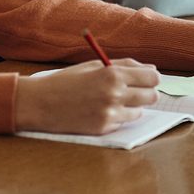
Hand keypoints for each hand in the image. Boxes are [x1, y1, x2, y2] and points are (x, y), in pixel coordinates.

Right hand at [15, 58, 159, 134]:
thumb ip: (124, 65)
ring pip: (140, 111)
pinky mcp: (104, 128)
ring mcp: (110, 114)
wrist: (40, 103)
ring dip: (132, 106)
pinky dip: (117, 117)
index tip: (148, 79)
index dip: (152, 78)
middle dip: (147, 93)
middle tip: (135, 91)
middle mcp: (115, 94)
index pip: (152, 77)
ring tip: (111, 101)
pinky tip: (99, 111)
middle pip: (152, 96)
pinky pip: (123, 122)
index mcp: (113, 74)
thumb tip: (152, 70)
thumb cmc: (66, 81)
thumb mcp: (93, 65)